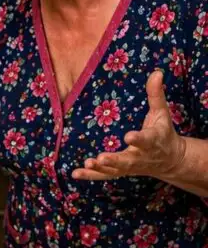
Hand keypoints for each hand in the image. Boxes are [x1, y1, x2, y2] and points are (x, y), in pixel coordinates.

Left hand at [72, 71, 186, 180]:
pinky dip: (91, 175)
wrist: (170, 160)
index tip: (129, 136)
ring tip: (87, 164)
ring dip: (100, 169)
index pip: (146, 140)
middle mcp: (141, 156)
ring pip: (115, 170)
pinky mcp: (120, 171)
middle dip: (115, 160)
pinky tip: (76, 173)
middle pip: (128, 160)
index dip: (138, 139)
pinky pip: (105, 175)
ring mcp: (130, 166)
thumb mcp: (162, 113)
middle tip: (101, 158)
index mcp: (152, 140)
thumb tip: (156, 72)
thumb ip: (156, 94)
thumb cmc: (163, 132)